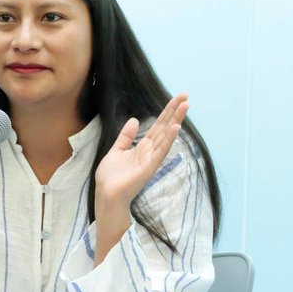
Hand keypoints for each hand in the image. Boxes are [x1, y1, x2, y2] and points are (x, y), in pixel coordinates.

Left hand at [94, 93, 189, 214]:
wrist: (107, 195)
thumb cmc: (111, 177)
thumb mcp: (117, 150)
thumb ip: (126, 137)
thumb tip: (134, 120)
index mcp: (143, 146)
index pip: (158, 125)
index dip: (167, 111)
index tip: (177, 98)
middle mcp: (150, 151)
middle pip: (165, 127)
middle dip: (175, 111)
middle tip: (186, 96)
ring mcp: (152, 158)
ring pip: (166, 135)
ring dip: (176, 120)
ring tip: (185, 106)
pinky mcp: (149, 167)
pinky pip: (161, 150)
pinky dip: (169, 139)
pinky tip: (176, 127)